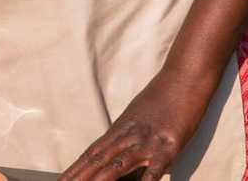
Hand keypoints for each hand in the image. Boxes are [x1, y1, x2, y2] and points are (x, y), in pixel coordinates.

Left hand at [60, 86, 200, 180]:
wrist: (186, 76)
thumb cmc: (165, 93)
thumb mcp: (140, 112)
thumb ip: (128, 134)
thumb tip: (119, 156)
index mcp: (122, 127)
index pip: (93, 152)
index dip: (76, 168)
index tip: (62, 179)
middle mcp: (131, 135)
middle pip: (99, 160)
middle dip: (80, 177)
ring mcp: (148, 141)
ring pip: (118, 165)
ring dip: (99, 180)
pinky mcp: (169, 146)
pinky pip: (154, 169)